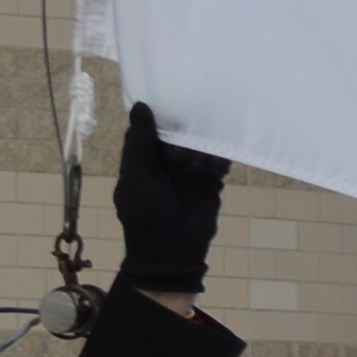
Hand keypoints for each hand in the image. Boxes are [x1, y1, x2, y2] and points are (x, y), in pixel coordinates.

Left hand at [109, 102, 232, 304]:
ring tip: (198, 168)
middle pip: (180, 133)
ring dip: (203, 151)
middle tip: (187, 146)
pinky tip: (216, 169)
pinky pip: (218, 164)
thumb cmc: (146, 217)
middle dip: (186, 135)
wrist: (172, 256)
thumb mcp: (137, 178)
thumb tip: (141, 106)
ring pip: (201, 146)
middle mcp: (167, 161)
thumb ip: (139, 144)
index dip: (160, 115)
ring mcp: (190, 172)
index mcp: (144, 158)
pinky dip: (219, 162)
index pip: (152, 128)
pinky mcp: (210, 183)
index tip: (172, 100)